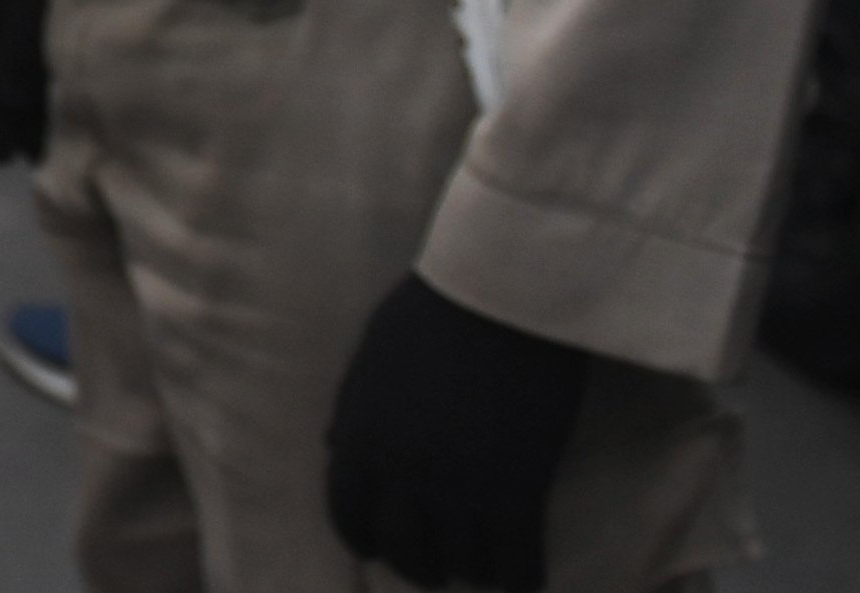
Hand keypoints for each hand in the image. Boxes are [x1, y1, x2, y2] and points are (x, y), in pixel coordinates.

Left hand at [325, 274, 589, 592]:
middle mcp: (403, 471)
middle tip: (439, 564)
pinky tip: (524, 570)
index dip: (363, 537)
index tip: (379, 546)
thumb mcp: (372, 356)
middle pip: (405, 551)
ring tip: (485, 560)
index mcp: (361, 435)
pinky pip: (516, 564)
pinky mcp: (519, 492)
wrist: (500, 295)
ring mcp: (461, 486)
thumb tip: (336, 448)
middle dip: (420, 565)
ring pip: (462, 565)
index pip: (346, 512)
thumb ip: (353, 409)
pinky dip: (520, 576)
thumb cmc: (434, 311)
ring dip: (472, 568)